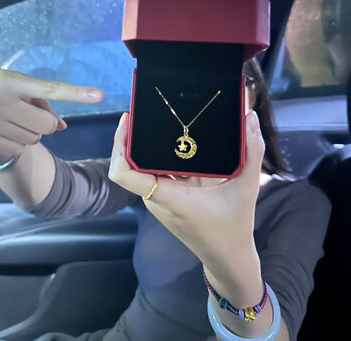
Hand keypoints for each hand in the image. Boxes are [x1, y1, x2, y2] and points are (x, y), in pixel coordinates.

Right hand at [0, 62, 102, 164]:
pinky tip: (4, 129)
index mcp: (10, 81)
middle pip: (46, 124)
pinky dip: (19, 142)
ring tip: (12, 118)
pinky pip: (18, 148)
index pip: (50, 89)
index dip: (76, 93)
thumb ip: (39, 100)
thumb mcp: (10, 80)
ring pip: (34, 138)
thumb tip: (63, 126)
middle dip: (46, 121)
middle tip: (30, 112)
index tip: (99, 95)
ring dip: (32, 131)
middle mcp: (1, 102)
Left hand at [109, 111, 264, 284]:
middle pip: (131, 164)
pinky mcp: (165, 200)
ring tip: (157, 117)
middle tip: (146, 110)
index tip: (127, 121)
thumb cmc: (234, 227)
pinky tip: (173, 138)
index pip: (126, 175)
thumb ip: (251, 151)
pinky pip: (154, 173)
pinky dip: (158, 156)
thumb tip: (251, 116)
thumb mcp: (247, 188)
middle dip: (133, 136)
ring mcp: (158, 201)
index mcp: (169, 197)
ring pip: (142, 168)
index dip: (119, 146)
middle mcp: (156, 199)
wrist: (228, 259)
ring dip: (145, 145)